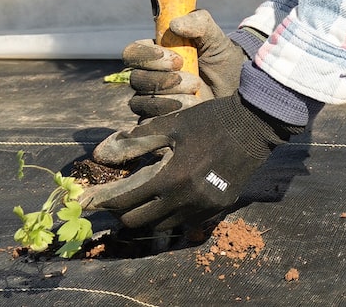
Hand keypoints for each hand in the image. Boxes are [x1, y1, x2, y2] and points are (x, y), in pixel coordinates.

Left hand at [82, 93, 298, 230]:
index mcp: (171, 177)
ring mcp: (203, 207)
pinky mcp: (218, 207)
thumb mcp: (172, 124)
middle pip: (138, 220)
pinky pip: (184, 221)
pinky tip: (170, 198)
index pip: (124, 200)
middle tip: (117, 198)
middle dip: (122, 211)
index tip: (89, 199)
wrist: (256, 126)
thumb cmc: (211, 120)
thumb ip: (135, 141)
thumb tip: (101, 154)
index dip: (103, 200)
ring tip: (142, 199)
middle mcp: (186, 198)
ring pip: (160, 225)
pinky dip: (171, 214)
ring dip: (146, 215)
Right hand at [121, 10, 246, 118]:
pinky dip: (170, 113)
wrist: (236, 93)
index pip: (132, 52)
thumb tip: (175, 24)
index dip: (147, 56)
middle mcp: (148, 76)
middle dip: (164, 80)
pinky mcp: (156, 121)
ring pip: (141, 101)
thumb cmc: (223, 63)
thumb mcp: (216, 39)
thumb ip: (199, 23)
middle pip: (136, 79)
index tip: (176, 59)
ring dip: (170, 97)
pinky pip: (148, 121)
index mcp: (155, 53)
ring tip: (196, 92)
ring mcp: (150, 100)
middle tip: (193, 80)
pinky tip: (192, 107)